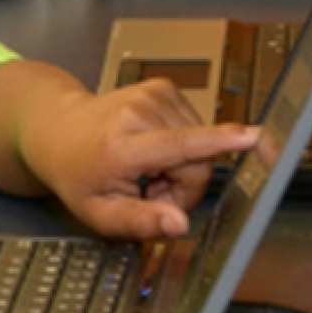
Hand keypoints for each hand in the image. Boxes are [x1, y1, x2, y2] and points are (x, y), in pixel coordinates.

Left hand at [18, 79, 259, 238]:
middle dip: (183, 188)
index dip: (220, 142)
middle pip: (198, 163)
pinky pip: (195, 130)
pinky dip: (180, 146)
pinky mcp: (163, 87)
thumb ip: (140, 222)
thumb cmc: (77, 172)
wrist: (57, 129)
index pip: (178, 144)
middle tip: (148, 191)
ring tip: (144, 167)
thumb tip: (180, 224)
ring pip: (200, 148)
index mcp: (122, 145)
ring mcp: (152, 94)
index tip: (254, 136)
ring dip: (180, 166)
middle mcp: (138, 112)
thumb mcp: (98, 213)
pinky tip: (152, 149)